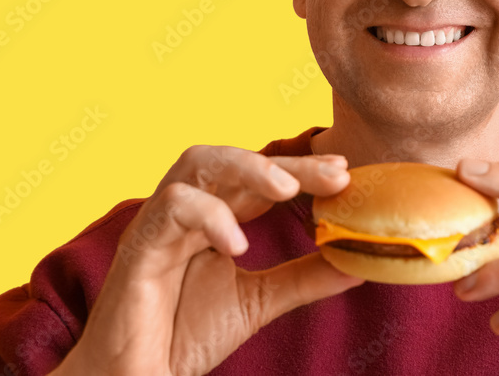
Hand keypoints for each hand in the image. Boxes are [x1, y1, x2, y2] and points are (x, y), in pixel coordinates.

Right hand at [52, 146, 362, 375]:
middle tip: (334, 173)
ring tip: (288, 190)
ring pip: (199, 163)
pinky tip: (237, 244)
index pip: (262, 179)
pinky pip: (172, 207)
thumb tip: (359, 261)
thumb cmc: (184, 337)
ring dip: (248, 168)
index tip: (345, 173)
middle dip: (288, 164)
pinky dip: (208, 215)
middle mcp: (187, 209)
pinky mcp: (139, 244)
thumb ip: (304, 277)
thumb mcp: (259, 301)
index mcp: (214, 217)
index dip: (302, 170)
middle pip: (237, 162)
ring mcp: (161, 221)